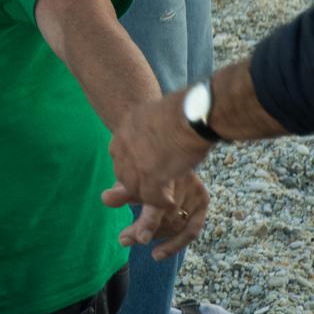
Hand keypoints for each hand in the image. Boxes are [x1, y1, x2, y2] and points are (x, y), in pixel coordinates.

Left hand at [107, 91, 213, 208]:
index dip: (134, 165)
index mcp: (122, 129)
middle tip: (154, 188)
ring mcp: (133, 162)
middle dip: (137, 182)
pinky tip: (170, 202)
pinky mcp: (149, 176)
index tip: (147, 171)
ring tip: (164, 198)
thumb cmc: (183, 111)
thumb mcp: (154, 114)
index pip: (120, 155)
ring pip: (134, 188)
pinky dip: (161, 202)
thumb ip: (148, 126)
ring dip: (148, 195)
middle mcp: (121, 146)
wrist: (193, 115)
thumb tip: (157, 133)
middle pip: (122, 173)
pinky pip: (150, 197)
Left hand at [112, 171, 208, 259]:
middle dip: (142, 229)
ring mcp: (195, 191)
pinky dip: (174, 244)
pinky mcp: (202, 200)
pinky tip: (156, 255)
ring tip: (132, 240)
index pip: (157, 203)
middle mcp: (184, 180)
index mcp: (165, 172)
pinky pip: (191, 230)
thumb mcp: (129, 178)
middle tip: (123, 239)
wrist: (166, 154)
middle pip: (165, 215)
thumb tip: (105, 200)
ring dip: (154, 236)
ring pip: (176, 224)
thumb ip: (120, 191)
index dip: (147, 223)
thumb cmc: (143, 169)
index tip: (128, 239)